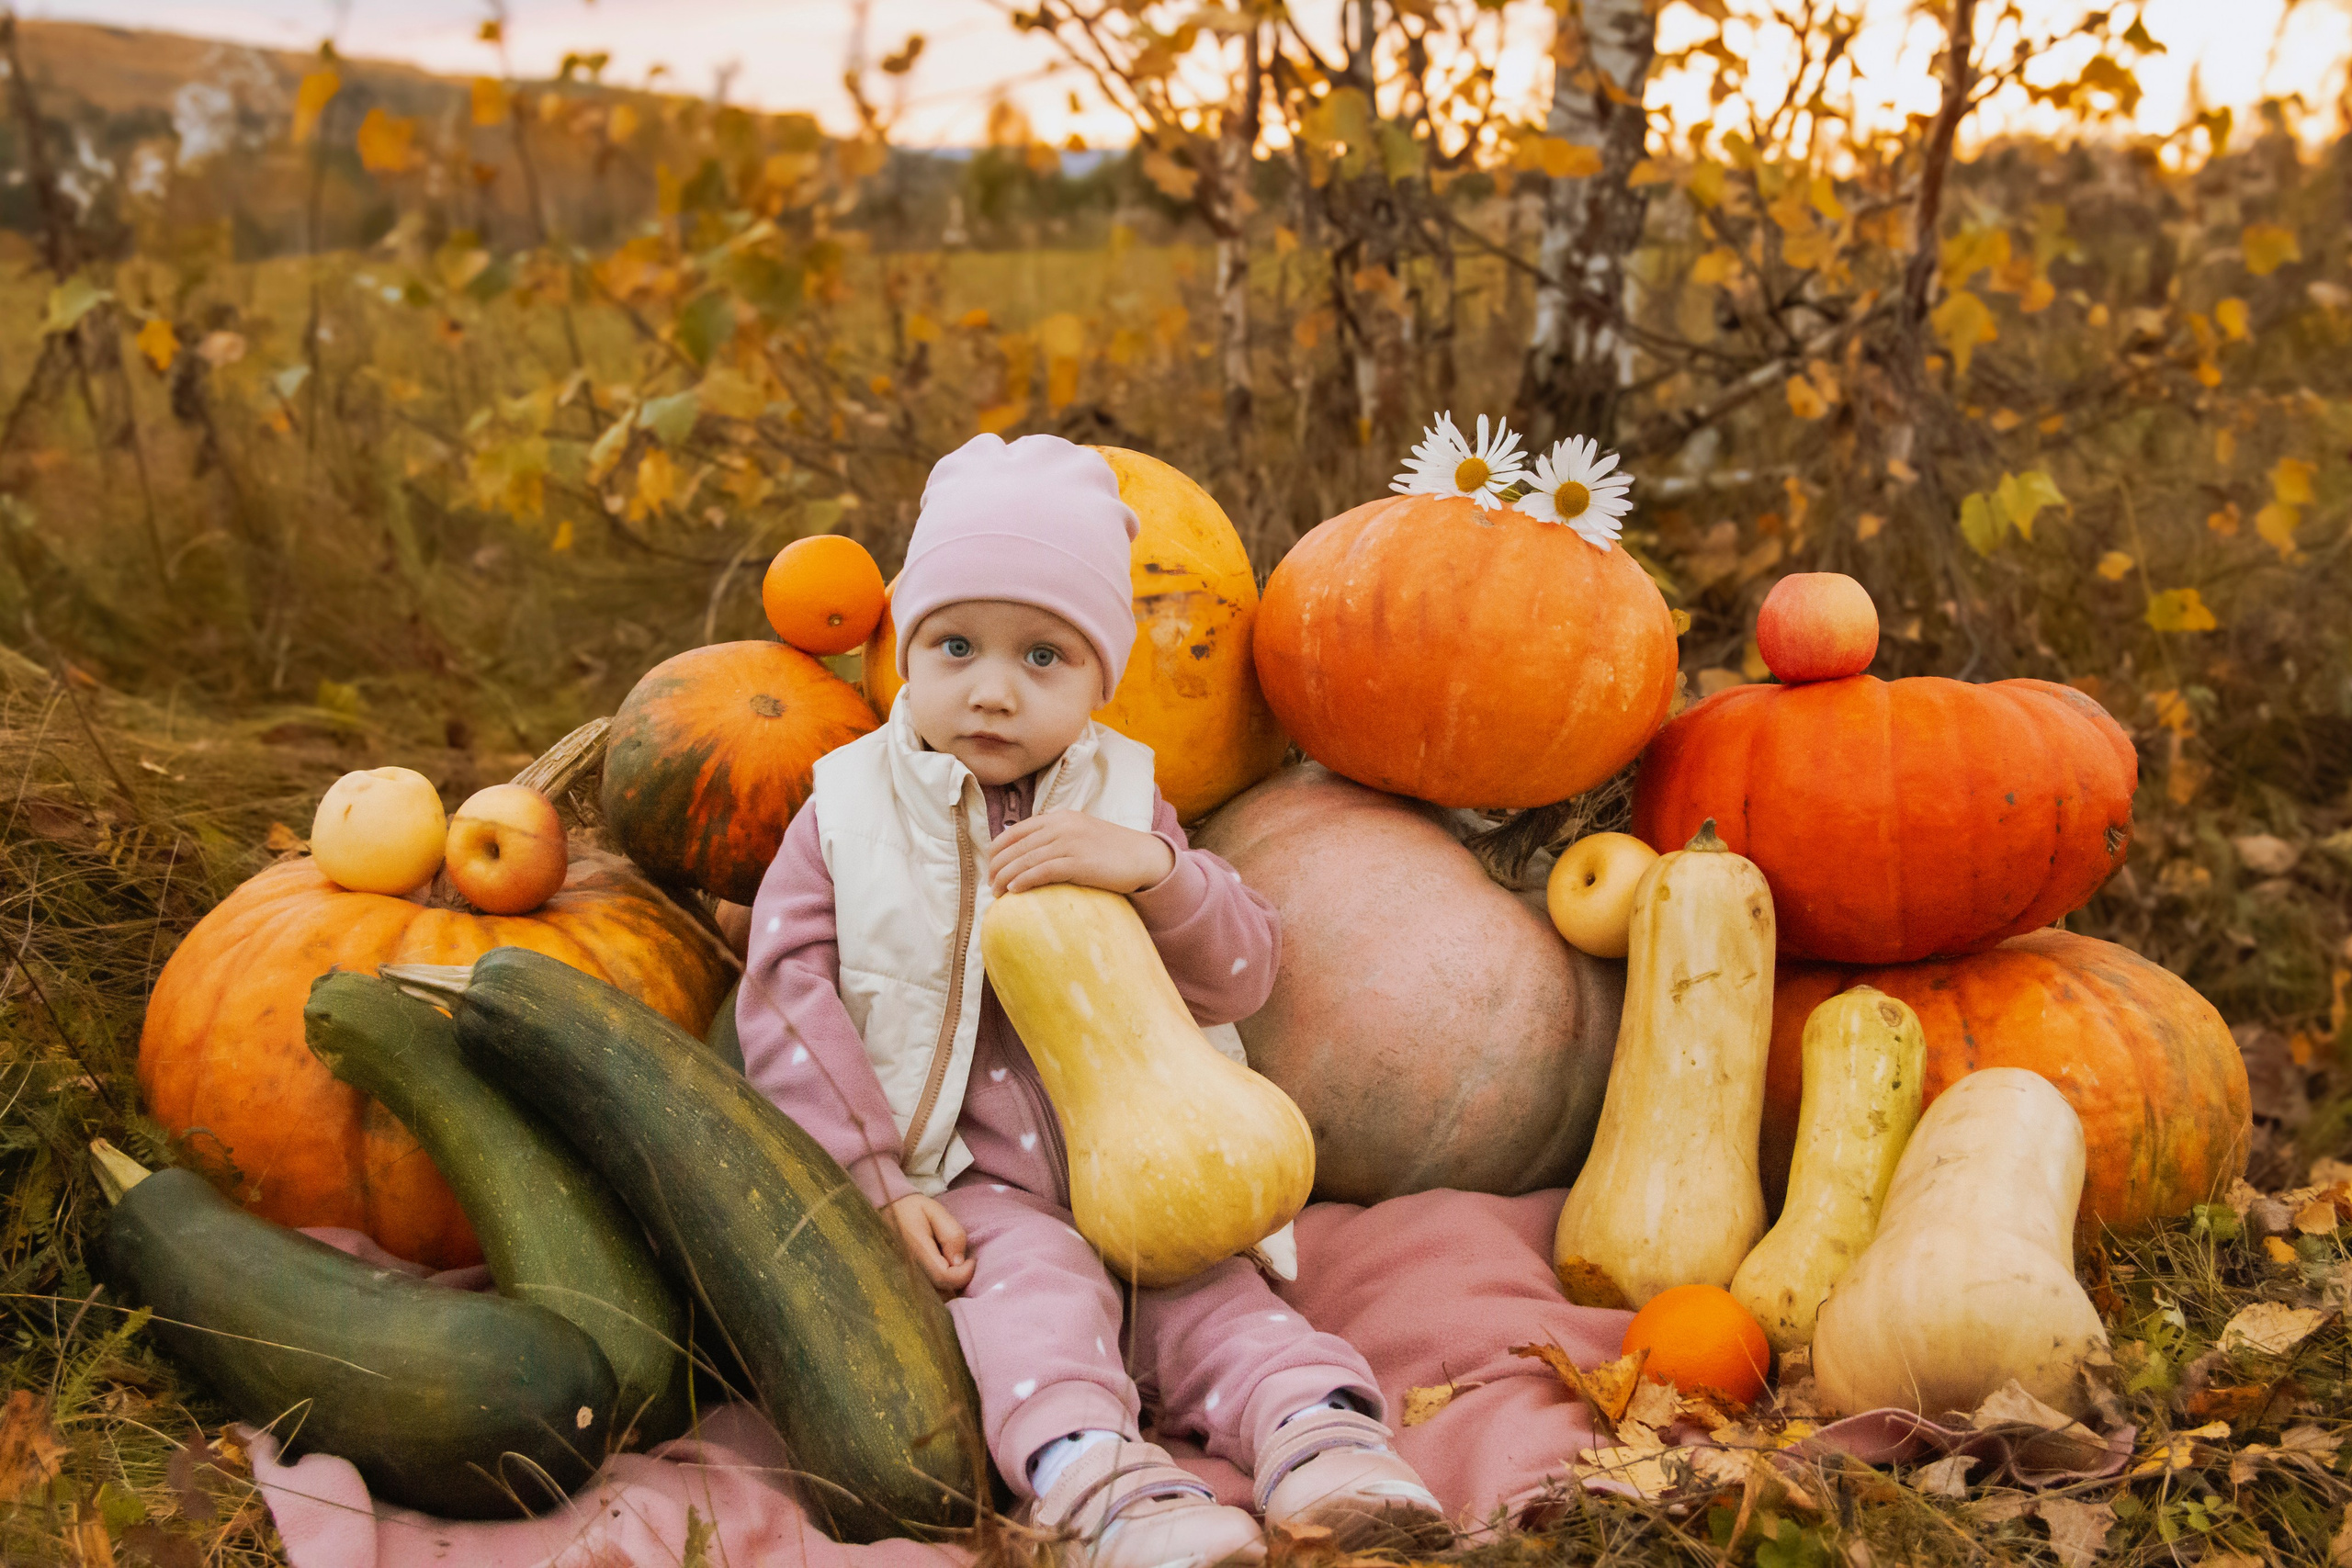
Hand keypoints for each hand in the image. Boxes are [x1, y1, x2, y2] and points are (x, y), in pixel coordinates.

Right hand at [884, 1193, 975, 1296]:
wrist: (885, 1211)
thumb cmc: (912, 1210)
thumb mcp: (935, 1211)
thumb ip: (951, 1234)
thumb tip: (959, 1261)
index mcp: (916, 1250)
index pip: (944, 1277)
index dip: (964, 1274)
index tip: (970, 1260)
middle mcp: (907, 1269)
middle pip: (941, 1293)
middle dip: (958, 1280)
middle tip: (961, 1262)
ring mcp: (903, 1278)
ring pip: (934, 1298)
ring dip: (949, 1286)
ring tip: (950, 1264)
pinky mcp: (902, 1282)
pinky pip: (926, 1296)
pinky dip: (939, 1288)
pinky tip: (941, 1271)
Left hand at [989, 811, 1176, 895]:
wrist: (1143, 857)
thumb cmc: (1110, 851)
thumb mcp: (1079, 834)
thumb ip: (1055, 838)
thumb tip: (1026, 855)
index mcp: (1059, 818)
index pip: (1015, 831)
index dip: (997, 850)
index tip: (990, 867)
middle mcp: (1061, 826)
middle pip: (1016, 846)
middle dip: (997, 866)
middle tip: (989, 885)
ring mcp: (1070, 843)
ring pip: (1025, 859)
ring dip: (1005, 877)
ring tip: (996, 893)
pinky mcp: (1078, 862)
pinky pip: (1042, 871)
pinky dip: (1024, 880)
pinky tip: (1014, 890)